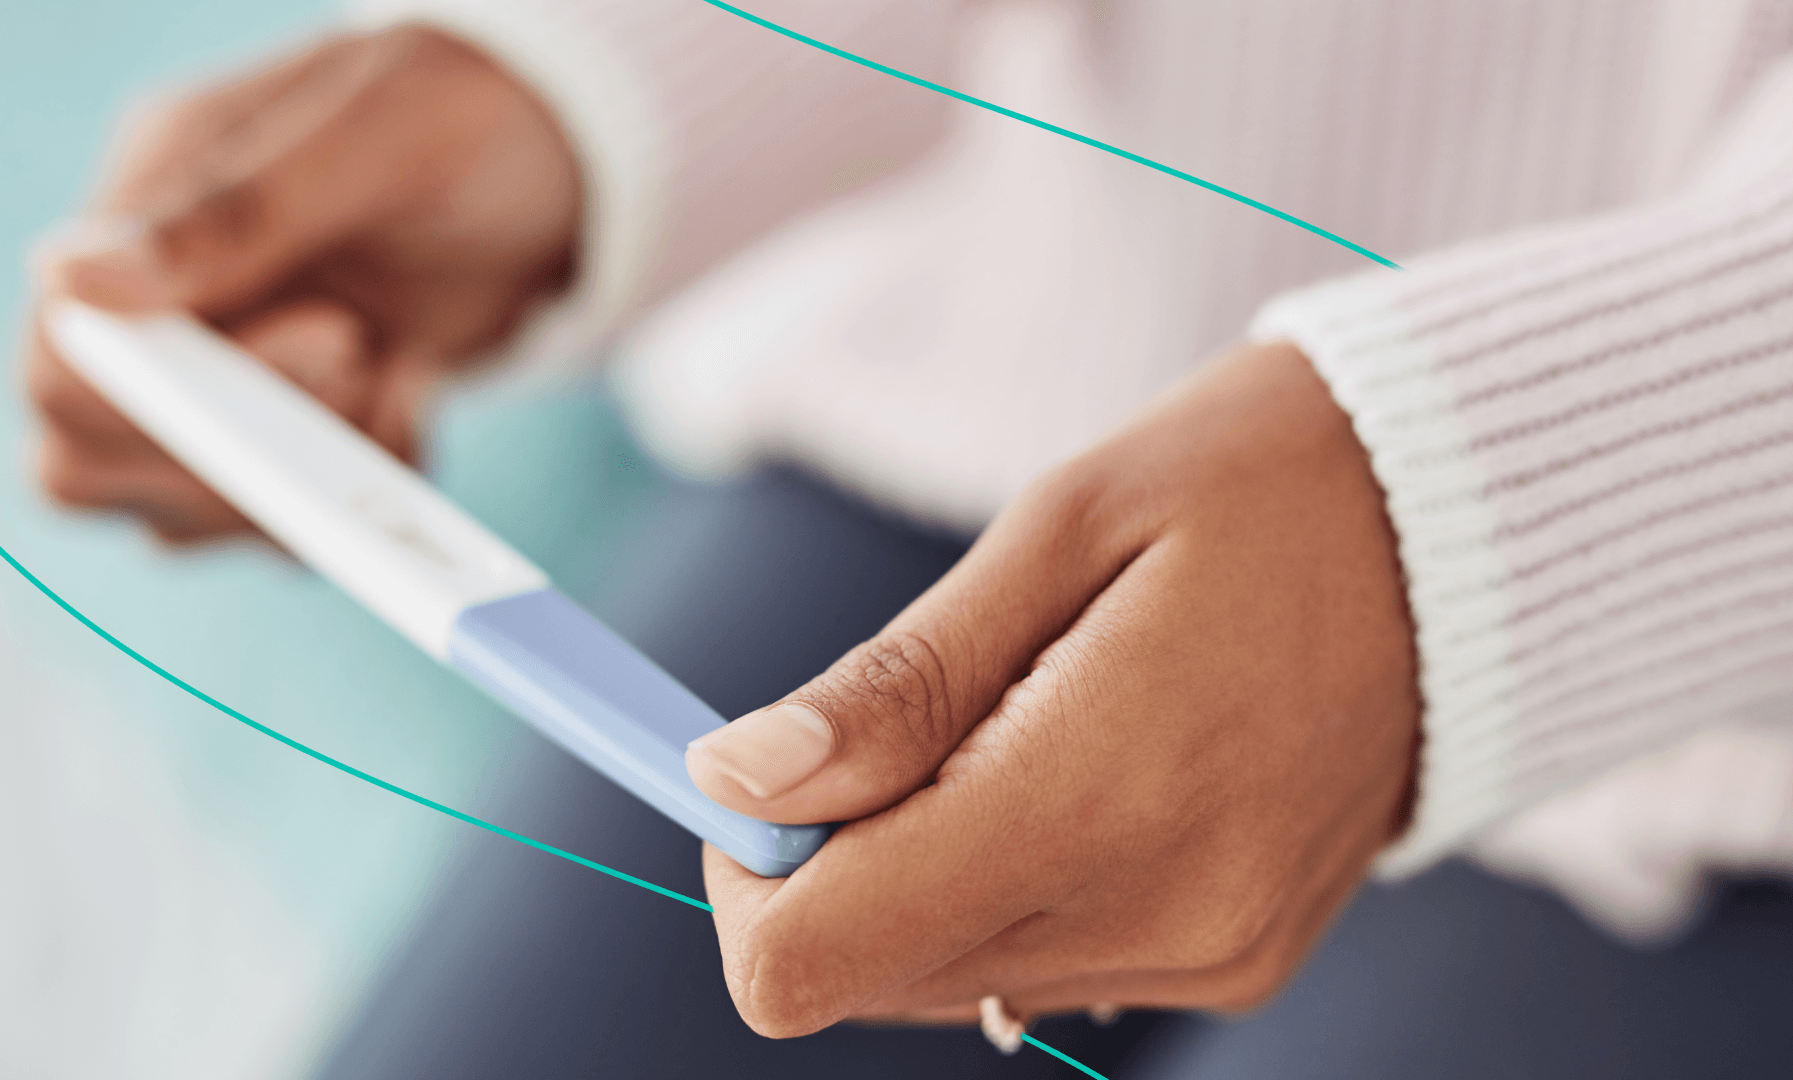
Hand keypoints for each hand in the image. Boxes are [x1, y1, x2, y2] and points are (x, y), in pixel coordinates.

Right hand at [23, 25, 579, 542]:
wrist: (565, 165)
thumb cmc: (468, 116)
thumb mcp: (375, 139)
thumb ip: (237, 214)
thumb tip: (74, 281)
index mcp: (149, 207)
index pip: (68, 360)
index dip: (168, 400)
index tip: (334, 334)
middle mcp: (165, 306)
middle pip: (87, 462)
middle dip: (232, 460)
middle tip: (366, 360)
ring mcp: (225, 381)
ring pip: (182, 513)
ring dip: (304, 488)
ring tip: (402, 371)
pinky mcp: (297, 434)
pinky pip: (286, 528)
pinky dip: (365, 497)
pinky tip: (418, 400)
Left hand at [686, 340, 1420, 1035]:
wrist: (1475, 529)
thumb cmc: (1256, 486)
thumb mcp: (1059, 532)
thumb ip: (893, 688)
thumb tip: (736, 779)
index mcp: (1094, 802)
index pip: (813, 959)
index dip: (749, 873)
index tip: (776, 764)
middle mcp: (1157, 918)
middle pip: (869, 974)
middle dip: (832, 860)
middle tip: (900, 718)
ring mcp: (1207, 955)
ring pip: (947, 976)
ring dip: (923, 865)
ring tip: (1016, 718)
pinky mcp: (1237, 959)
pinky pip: (1046, 964)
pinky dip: (1010, 881)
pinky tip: (1075, 765)